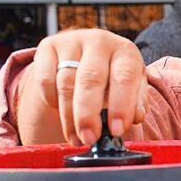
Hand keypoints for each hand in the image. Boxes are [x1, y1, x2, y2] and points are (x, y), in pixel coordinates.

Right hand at [30, 29, 146, 144]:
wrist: (88, 54)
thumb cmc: (115, 77)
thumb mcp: (133, 87)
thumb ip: (136, 103)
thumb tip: (135, 118)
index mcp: (126, 51)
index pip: (124, 78)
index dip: (121, 106)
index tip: (116, 131)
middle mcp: (99, 41)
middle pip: (90, 80)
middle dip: (88, 114)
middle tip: (89, 139)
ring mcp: (72, 41)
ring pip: (65, 84)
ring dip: (69, 117)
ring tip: (77, 138)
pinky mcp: (47, 46)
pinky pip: (45, 80)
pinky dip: (51, 101)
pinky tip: (61, 113)